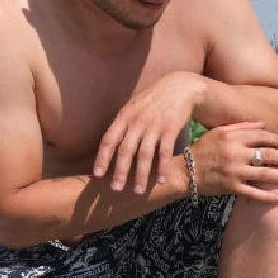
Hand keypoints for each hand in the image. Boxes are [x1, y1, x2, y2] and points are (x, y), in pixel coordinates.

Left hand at [93, 73, 203, 194]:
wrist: (180, 86)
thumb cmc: (154, 100)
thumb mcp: (133, 107)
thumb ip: (122, 124)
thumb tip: (108, 146)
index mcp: (124, 116)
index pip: (109, 140)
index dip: (102, 158)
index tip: (98, 175)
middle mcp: (137, 121)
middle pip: (125, 150)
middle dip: (120, 172)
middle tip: (116, 189)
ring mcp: (154, 125)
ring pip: (145, 154)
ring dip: (141, 175)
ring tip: (138, 191)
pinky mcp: (171, 128)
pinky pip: (165, 152)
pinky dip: (163, 167)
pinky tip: (162, 180)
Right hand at [191, 122, 277, 203]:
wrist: (185, 172)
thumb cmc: (203, 150)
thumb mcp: (219, 132)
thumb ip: (241, 127)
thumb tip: (263, 125)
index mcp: (233, 138)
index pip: (262, 137)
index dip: (277, 140)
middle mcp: (236, 154)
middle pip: (268, 155)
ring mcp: (235, 172)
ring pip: (265, 174)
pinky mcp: (231, 187)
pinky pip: (253, 193)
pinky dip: (267, 196)